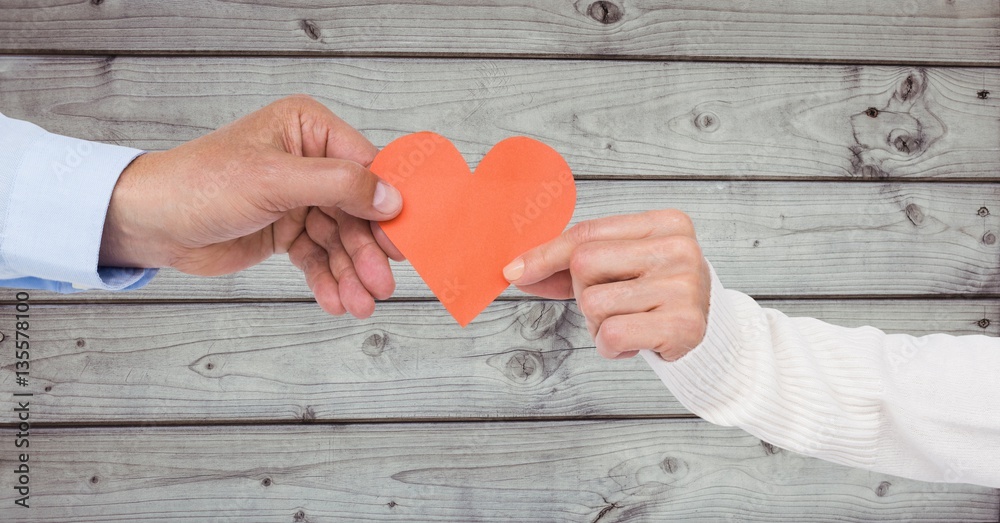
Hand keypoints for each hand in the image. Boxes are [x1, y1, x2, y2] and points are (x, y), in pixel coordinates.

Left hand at [99, 95, 404, 317]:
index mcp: (308, 129)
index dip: (388, 204)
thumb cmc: (200, 184)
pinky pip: (317, 256)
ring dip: (350, 273)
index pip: (366, 166)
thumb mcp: (274, 180)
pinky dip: (327, 279)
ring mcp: (297, 197)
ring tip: (361, 304)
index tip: (409, 238)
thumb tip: (391, 197)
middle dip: (367, 251)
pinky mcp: (286, 229)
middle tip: (382, 284)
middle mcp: (308, 160)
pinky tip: (335, 301)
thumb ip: (338, 185)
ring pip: (339, 239)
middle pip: (357, 210)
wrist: (149, 222)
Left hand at [502, 210, 709, 360]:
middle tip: (613, 305)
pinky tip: (634, 343)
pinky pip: (613, 333)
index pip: (587, 234)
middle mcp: (678, 248)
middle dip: (583, 292)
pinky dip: (611, 346)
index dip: (545, 254)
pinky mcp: (684, 324)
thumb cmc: (653, 295)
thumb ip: (569, 266)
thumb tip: (516, 271)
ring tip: (629, 324)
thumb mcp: (618, 269)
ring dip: (598, 325)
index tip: (513, 270)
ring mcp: (684, 285)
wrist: (708, 333)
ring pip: (594, 303)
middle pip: (584, 264)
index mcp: (664, 223)